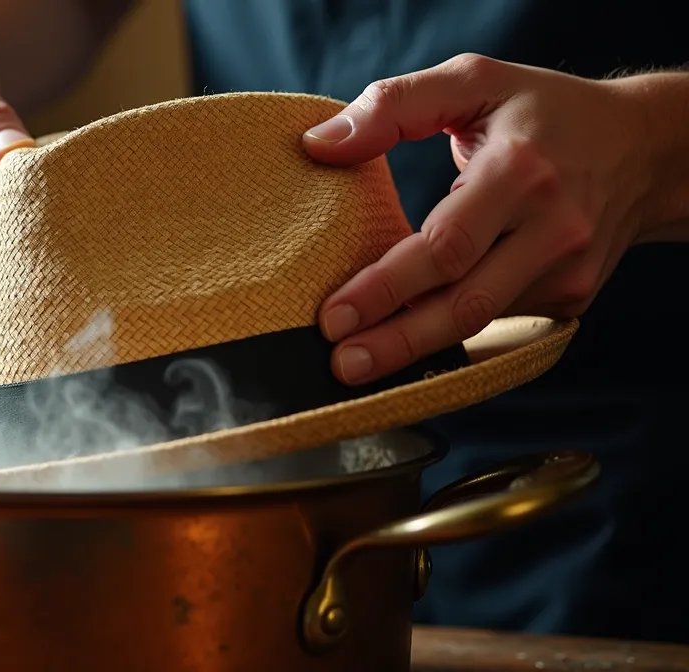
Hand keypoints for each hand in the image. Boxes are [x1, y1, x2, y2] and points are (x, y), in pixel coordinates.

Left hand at [301, 54, 656, 385]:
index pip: (445, 245)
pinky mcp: (572, 296)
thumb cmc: (545, 112)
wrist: (645, 147)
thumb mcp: (474, 81)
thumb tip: (318, 146)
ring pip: (481, 323)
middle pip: (465, 302)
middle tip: (340, 362)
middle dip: (397, 339)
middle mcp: (551, 228)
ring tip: (360, 365)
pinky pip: (499, 324)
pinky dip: (450, 337)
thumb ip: (393, 106)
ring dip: (417, 350)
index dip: (387, 286)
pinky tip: (407, 347)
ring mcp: (567, 270)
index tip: (333, 315)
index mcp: (520, 172)